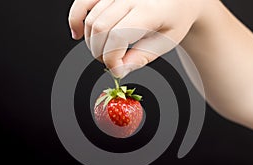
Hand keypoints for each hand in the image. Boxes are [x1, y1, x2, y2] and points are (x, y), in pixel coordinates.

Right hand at [68, 0, 206, 77]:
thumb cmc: (176, 16)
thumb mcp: (167, 41)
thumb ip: (142, 56)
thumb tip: (120, 70)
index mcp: (149, 9)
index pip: (117, 36)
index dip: (112, 59)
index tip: (118, 70)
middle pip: (100, 29)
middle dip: (101, 53)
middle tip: (113, 63)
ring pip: (90, 19)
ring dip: (91, 42)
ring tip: (104, 52)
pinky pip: (82, 2)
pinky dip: (76, 19)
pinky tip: (77, 34)